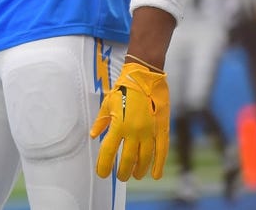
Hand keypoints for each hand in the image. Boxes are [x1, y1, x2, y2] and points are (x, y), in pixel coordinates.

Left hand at [89, 61, 169, 180]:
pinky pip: (161, 151)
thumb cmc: (123, 90)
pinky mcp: (161, 129)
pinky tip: (155, 174)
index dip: (105, 165)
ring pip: (145, 158)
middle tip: (121, 177)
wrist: (144, 77)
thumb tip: (94, 136)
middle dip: (123, 172)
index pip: (109, 151)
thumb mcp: (107, 104)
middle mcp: (134, 131)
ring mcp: (149, 131)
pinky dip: (159, 164)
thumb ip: (101, 122)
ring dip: (140, 170)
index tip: (102, 174)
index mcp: (118, 125)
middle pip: (128, 159)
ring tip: (135, 176)